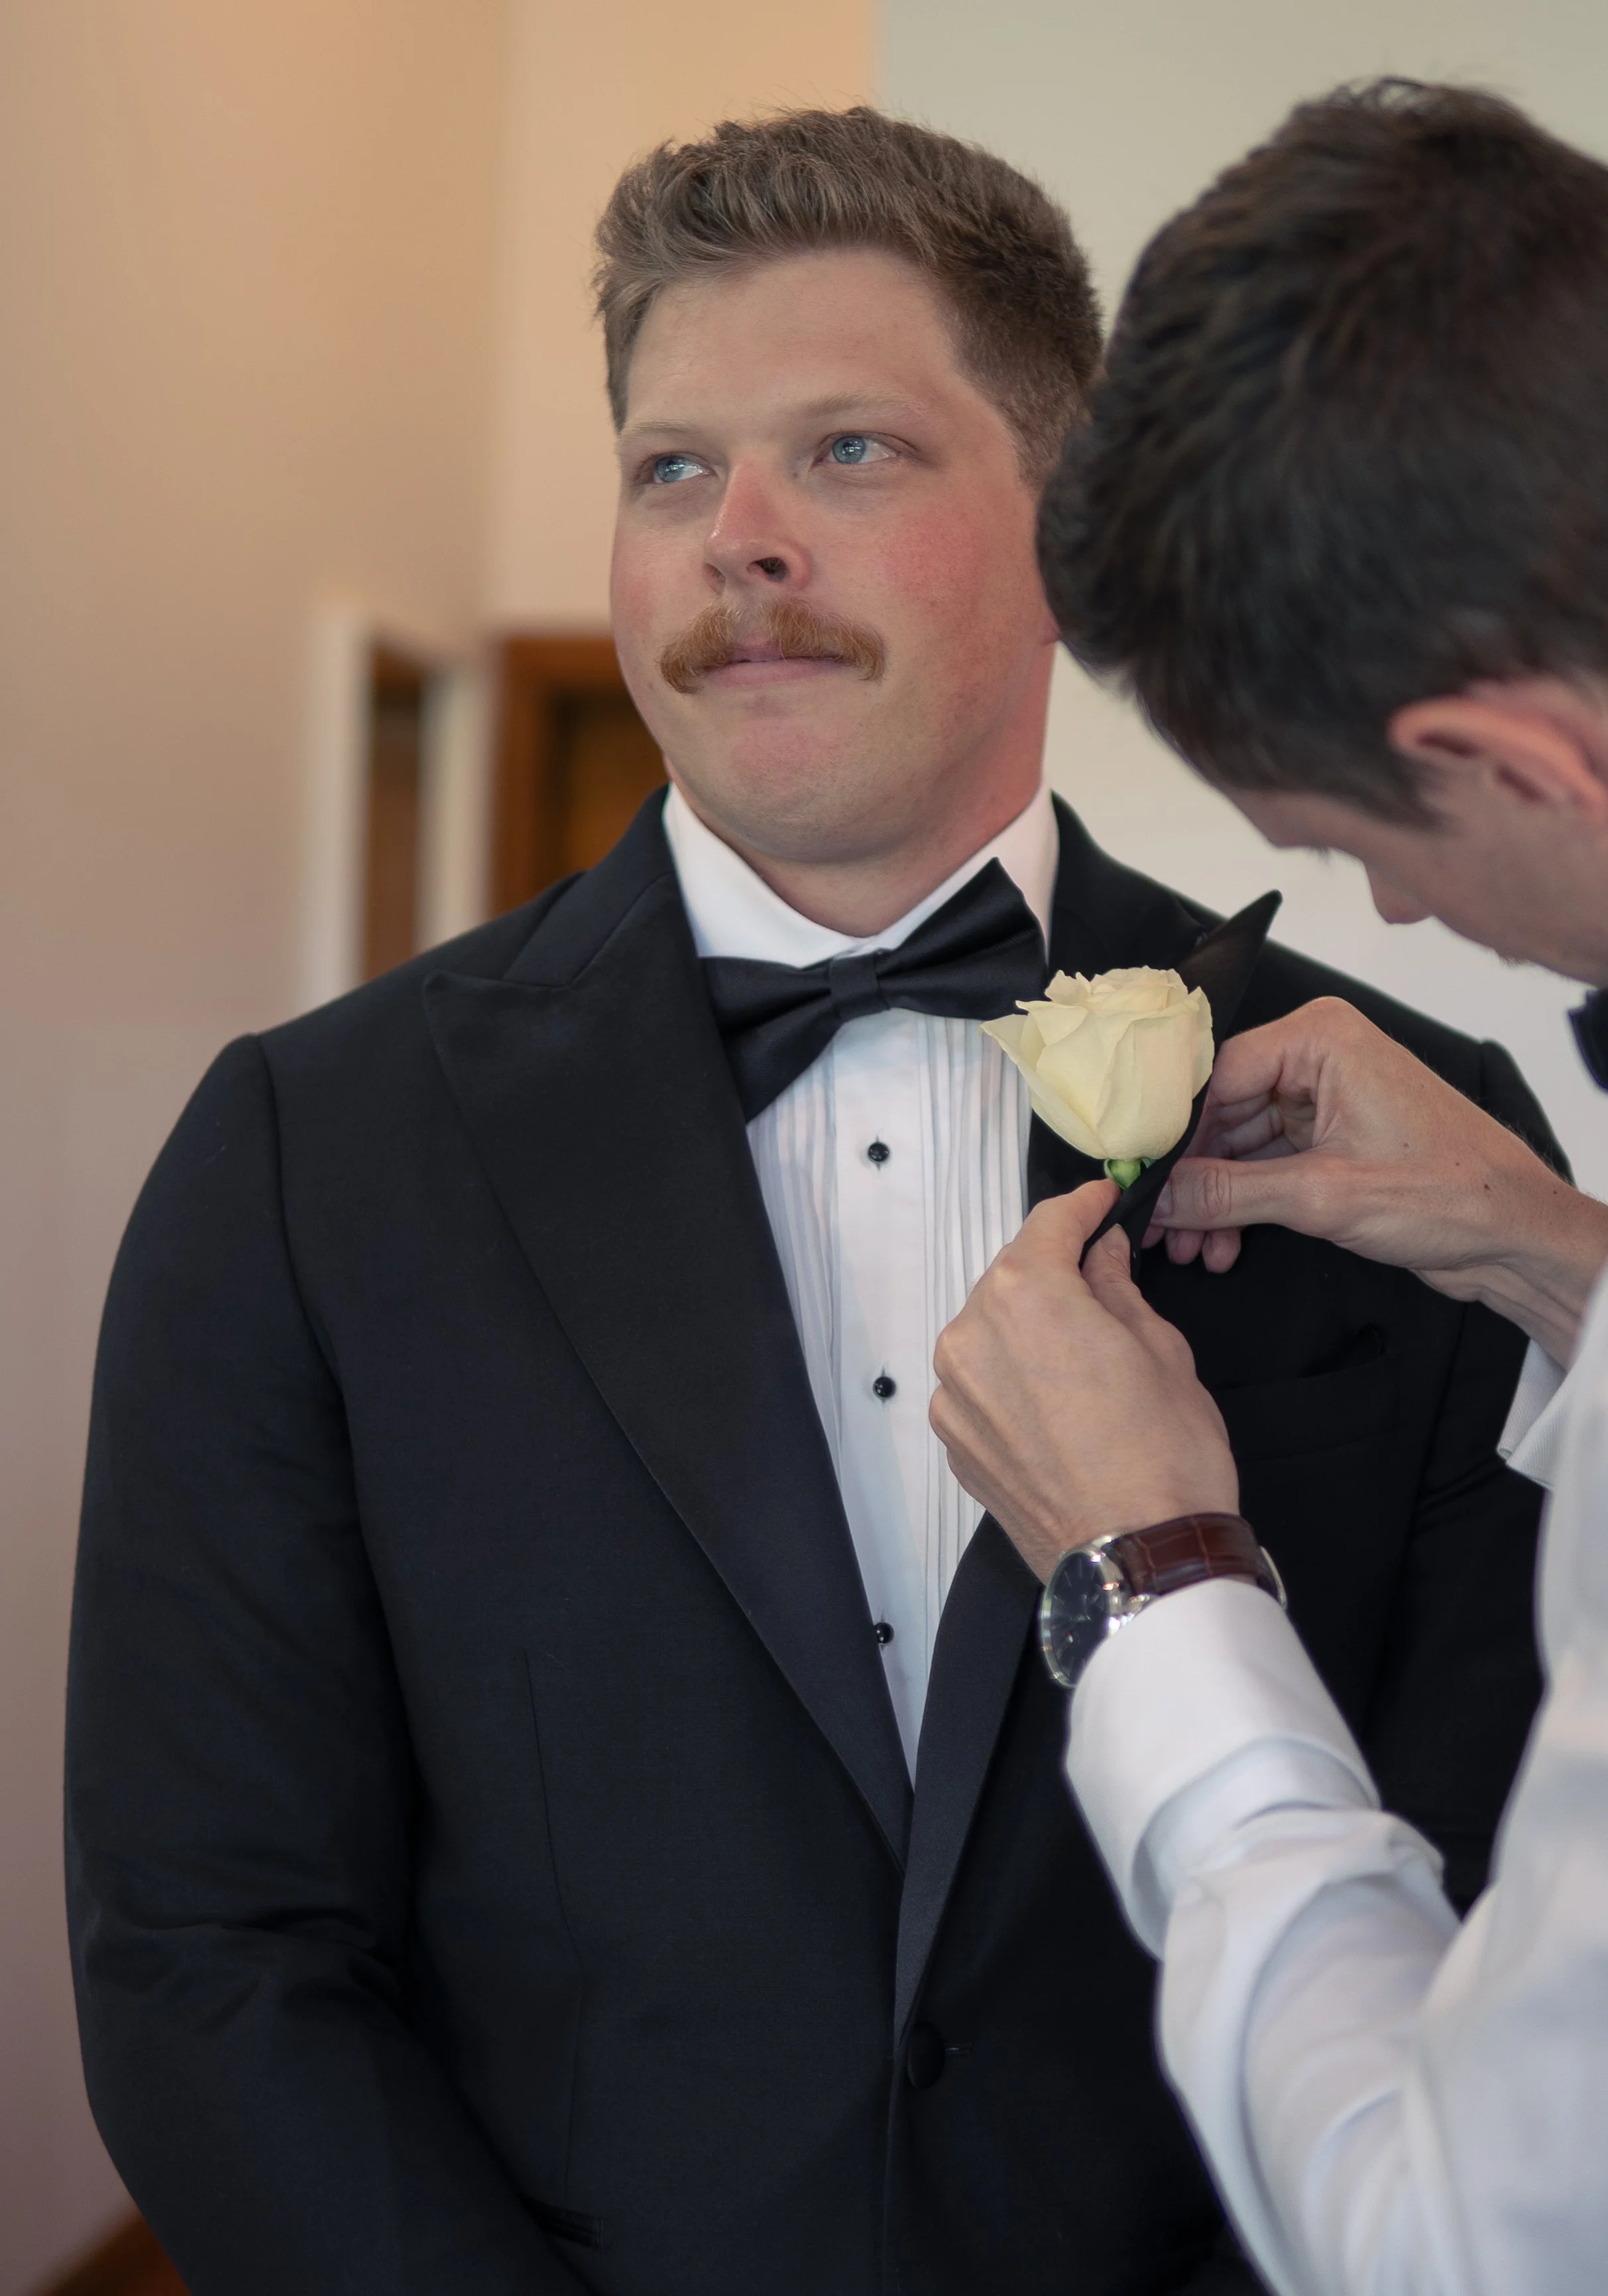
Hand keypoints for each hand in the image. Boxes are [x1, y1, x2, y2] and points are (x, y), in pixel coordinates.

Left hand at [931, 1183, 1238, 1581]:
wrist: (1138, 1560)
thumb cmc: (1165, 1455)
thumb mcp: (1161, 1349)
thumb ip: (1117, 1289)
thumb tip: (1101, 1255)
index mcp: (1025, 1294)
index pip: (1049, 1225)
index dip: (1082, 1207)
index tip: (1102, 1200)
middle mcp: (972, 1336)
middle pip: (1012, 1277)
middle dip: (1055, 1270)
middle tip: (1102, 1275)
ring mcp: (956, 1394)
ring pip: (990, 1331)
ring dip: (1029, 1326)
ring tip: (1081, 1347)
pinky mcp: (956, 1443)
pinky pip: (981, 1384)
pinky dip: (1011, 1376)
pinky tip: (1056, 1396)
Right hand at [1146, 997, 1607, 1363]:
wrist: (1517, 1235)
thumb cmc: (1457, 1191)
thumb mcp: (1323, 1196)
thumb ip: (1230, 1194)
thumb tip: (1161, 1195)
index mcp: (1321, 1039)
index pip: (1214, 1075)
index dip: (1173, 1132)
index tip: (1138, 1174)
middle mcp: (1319, 1059)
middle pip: (1221, 1112)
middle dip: (1192, 1176)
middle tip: (1158, 1223)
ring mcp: (1325, 1100)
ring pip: (1238, 1146)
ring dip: (1212, 1200)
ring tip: (1189, 1246)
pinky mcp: (1330, 1140)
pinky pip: (1263, 1166)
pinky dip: (1241, 1205)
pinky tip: (1222, 1243)